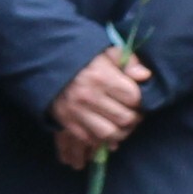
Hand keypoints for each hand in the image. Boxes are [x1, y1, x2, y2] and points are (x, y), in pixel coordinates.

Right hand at [50, 45, 147, 168]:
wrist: (47, 66)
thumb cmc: (82, 60)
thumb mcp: (106, 52)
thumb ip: (128, 61)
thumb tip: (145, 76)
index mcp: (102, 77)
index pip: (133, 97)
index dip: (139, 101)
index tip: (136, 100)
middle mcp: (90, 96)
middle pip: (124, 118)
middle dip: (133, 120)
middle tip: (132, 116)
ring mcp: (77, 112)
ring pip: (109, 134)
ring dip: (120, 134)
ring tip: (120, 128)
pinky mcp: (67, 123)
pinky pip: (90, 140)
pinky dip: (100, 141)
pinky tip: (104, 134)